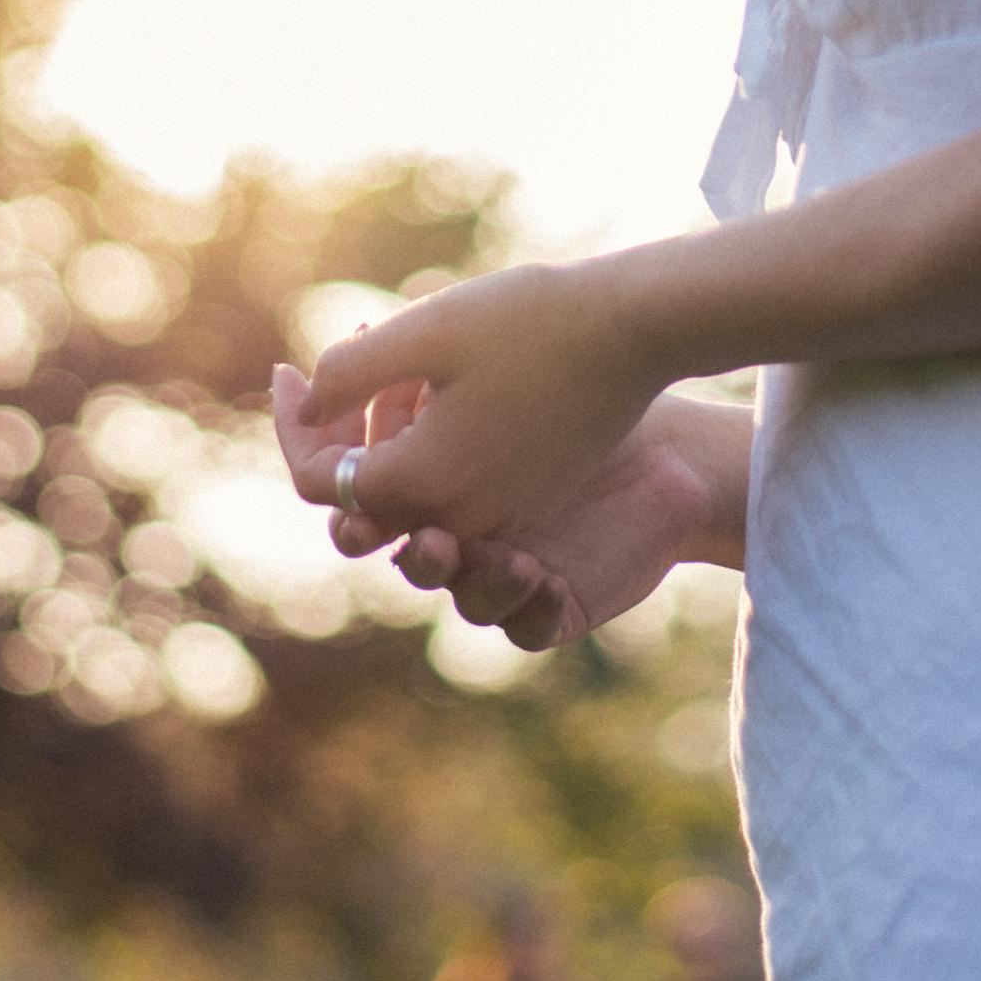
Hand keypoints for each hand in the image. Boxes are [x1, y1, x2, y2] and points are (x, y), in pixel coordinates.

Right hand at [271, 369, 722, 651]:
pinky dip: (534, 607)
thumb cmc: (562, 375)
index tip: (348, 481)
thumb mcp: (470, 357)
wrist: (663, 420)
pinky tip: (547, 578)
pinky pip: (534, 624)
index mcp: (426, 479)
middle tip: (428, 535)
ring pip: (471, 597)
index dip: (346, 499)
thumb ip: (395, 376)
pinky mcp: (558, 598)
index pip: (362, 508)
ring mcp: (509, 569)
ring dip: (476, 579)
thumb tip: (316, 386)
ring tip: (500, 555)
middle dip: (413, 550)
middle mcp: (459, 533)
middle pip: (414, 560)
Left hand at [281, 260, 662, 544]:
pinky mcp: (532, 492)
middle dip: (341, 420)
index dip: (291, 423)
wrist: (637, 329)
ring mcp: (501, 510)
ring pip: (411, 480)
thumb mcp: (424, 330)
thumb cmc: (531, 320)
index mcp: (423, 484)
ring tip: (405, 350)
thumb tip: (309, 403)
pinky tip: (451, 372)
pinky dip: (434, 432)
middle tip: (352, 350)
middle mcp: (460, 515)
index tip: (283, 371)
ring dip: (388, 421)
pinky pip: (456, 477)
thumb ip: (348, 373)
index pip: (320, 481)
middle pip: (363, 488)